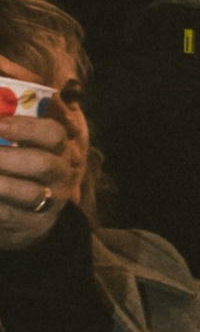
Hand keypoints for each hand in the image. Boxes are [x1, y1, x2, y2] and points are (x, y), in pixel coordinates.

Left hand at [0, 99, 74, 247]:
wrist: (30, 217)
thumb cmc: (21, 169)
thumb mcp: (27, 146)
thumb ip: (16, 126)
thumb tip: (7, 104)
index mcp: (60, 149)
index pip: (52, 134)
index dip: (24, 127)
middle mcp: (61, 175)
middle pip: (42, 164)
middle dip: (6, 157)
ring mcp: (50, 203)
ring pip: (29, 193)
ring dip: (0, 183)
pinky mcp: (33, 226)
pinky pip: (9, 216)